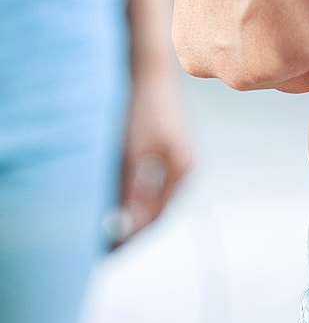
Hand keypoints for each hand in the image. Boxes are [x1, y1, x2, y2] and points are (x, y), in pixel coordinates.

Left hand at [110, 63, 193, 245]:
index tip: (110, 251)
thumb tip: (127, 226)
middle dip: (133, 229)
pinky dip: (136, 197)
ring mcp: (179, 160)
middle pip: (158, 210)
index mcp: (183, 170)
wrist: (151, 71)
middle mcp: (186, 168)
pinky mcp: (169, 152)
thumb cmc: (143, 108)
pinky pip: (153, 185)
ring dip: (134, 214)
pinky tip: (119, 200)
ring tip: (109, 227)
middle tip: (107, 245)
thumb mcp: (133, 153)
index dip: (133, 236)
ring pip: (154, 198)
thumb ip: (131, 191)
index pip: (157, 217)